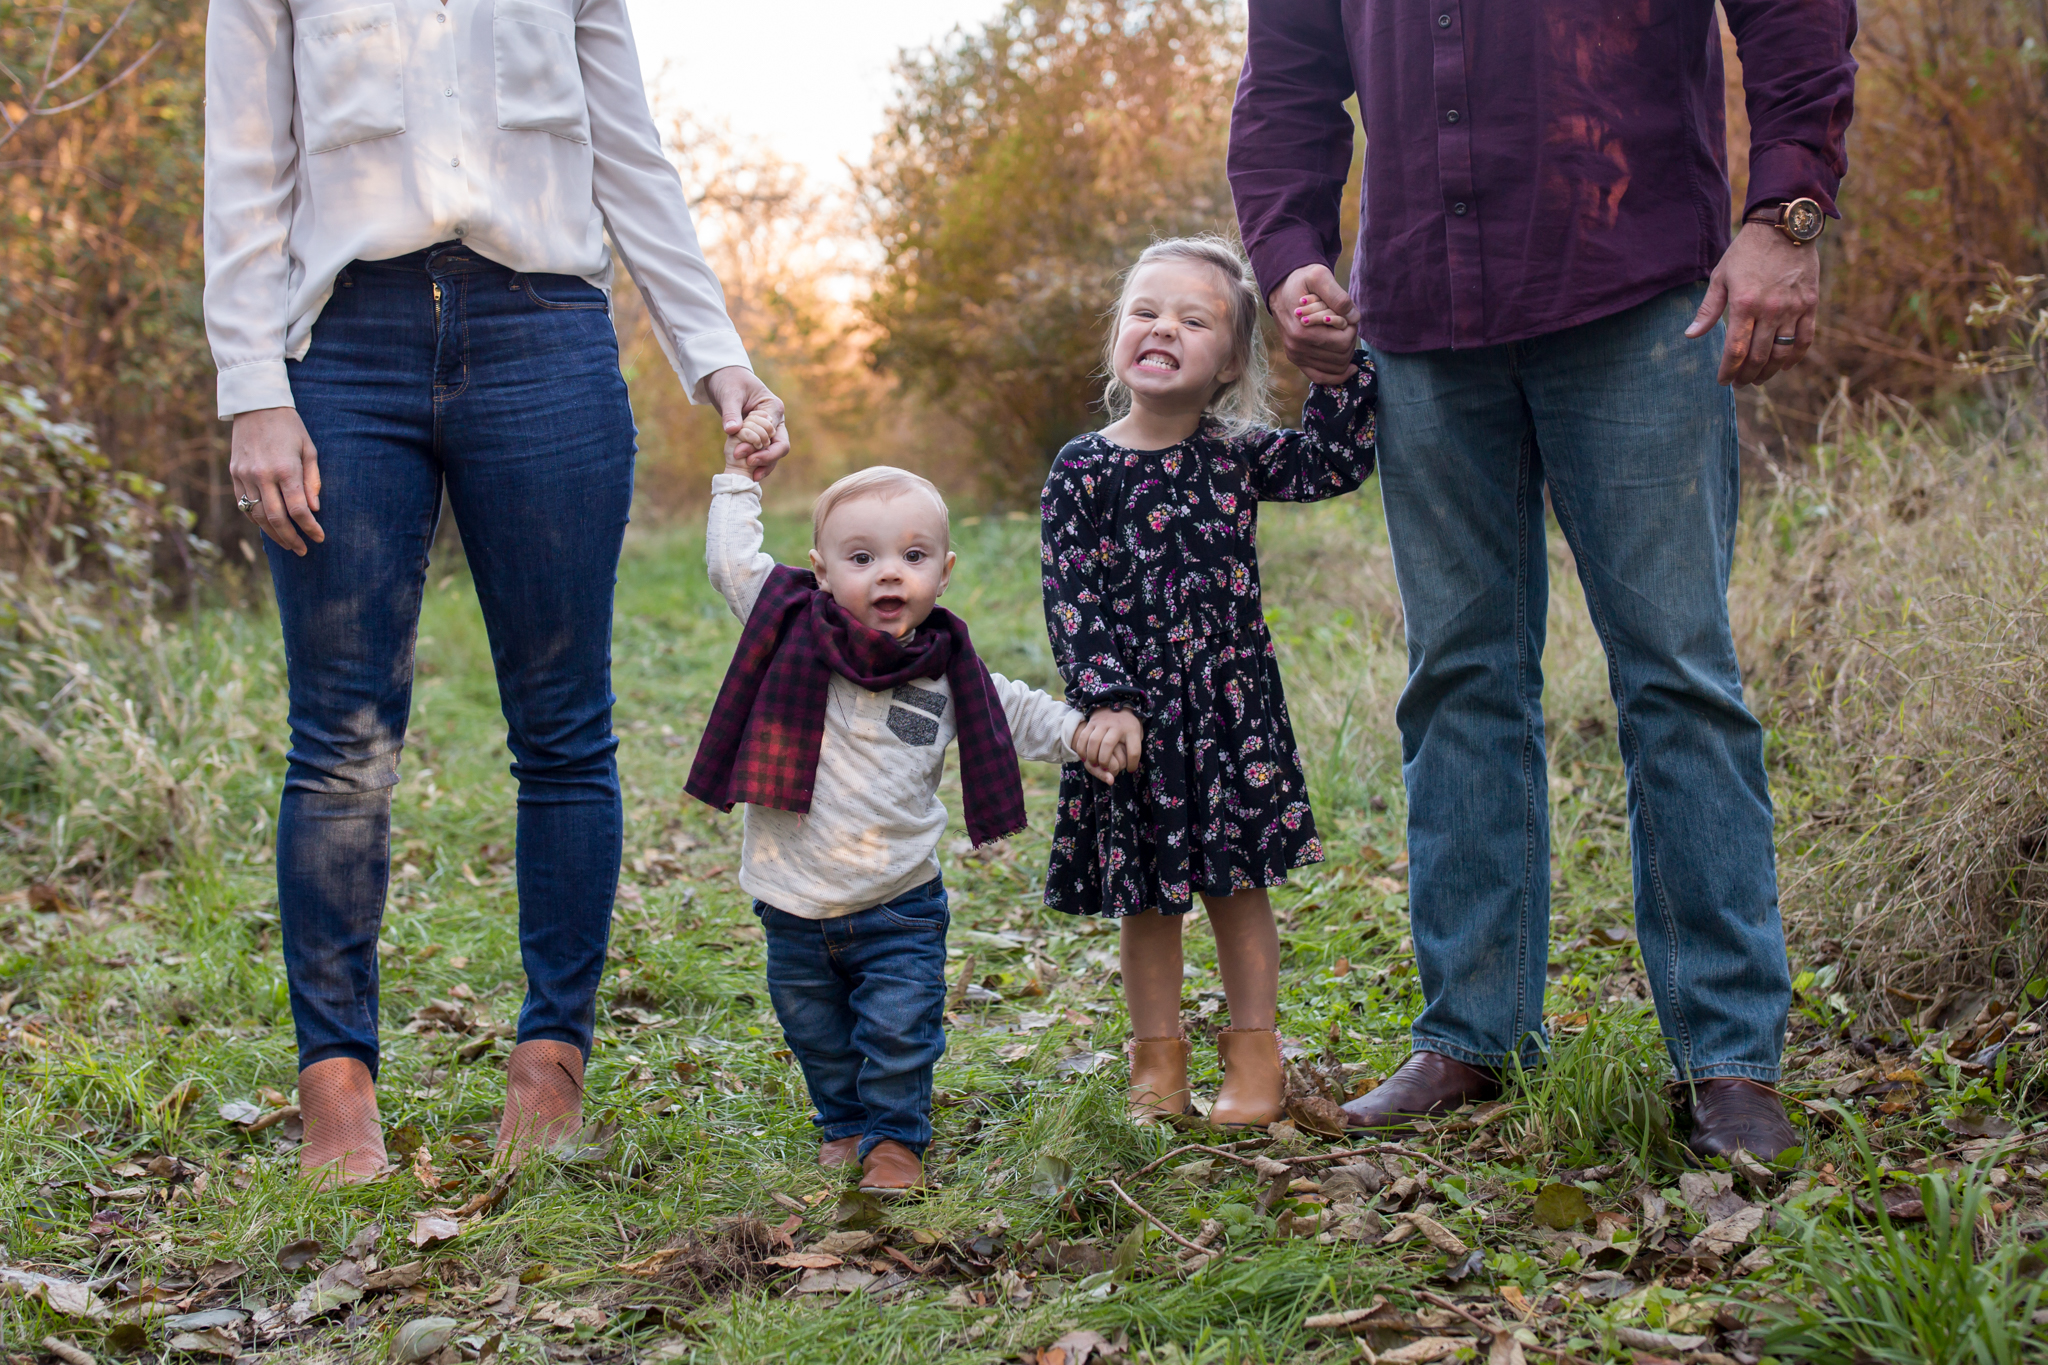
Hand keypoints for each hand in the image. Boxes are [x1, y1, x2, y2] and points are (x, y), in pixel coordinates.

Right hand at [229, 406, 323, 555]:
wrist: (255, 404)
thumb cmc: (289, 426)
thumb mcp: (309, 449)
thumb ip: (312, 481)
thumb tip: (314, 509)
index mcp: (286, 469)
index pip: (298, 509)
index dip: (310, 528)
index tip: (319, 538)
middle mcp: (263, 475)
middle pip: (276, 518)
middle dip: (291, 538)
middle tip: (302, 550)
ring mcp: (245, 475)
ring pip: (257, 515)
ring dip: (273, 534)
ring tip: (287, 543)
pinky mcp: (234, 474)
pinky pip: (244, 504)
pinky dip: (256, 519)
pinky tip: (269, 527)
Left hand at [704, 366, 789, 480]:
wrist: (725, 377)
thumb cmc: (729, 381)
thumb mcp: (729, 394)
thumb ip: (731, 413)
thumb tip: (731, 431)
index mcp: (773, 407)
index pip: (774, 433)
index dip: (760, 447)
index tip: (739, 453)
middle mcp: (776, 420)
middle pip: (780, 446)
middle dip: (767, 459)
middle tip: (749, 466)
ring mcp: (769, 429)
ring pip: (774, 452)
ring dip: (764, 465)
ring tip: (751, 477)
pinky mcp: (760, 435)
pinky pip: (763, 451)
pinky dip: (757, 461)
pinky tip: (749, 472)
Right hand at [1075, 707, 1143, 784]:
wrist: (1116, 703)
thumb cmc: (1128, 726)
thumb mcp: (1138, 734)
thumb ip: (1134, 750)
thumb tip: (1129, 768)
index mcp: (1131, 730)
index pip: (1134, 751)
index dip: (1132, 764)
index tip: (1130, 769)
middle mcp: (1116, 726)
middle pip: (1108, 744)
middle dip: (1105, 760)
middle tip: (1104, 768)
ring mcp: (1102, 723)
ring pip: (1094, 741)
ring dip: (1092, 755)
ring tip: (1094, 764)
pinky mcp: (1091, 723)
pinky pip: (1084, 737)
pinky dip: (1082, 749)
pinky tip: (1084, 757)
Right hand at [1269, 264, 1359, 385]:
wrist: (1282, 288)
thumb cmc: (1302, 281)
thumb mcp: (1320, 276)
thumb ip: (1338, 296)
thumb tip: (1353, 318)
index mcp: (1302, 331)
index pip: (1343, 342)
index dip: (1352, 328)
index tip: (1346, 314)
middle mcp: (1297, 348)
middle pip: (1341, 356)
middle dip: (1350, 339)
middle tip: (1345, 323)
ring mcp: (1296, 356)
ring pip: (1336, 368)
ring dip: (1346, 352)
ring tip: (1343, 334)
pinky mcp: (1297, 360)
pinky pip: (1320, 377)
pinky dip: (1338, 376)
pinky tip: (1351, 368)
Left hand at [1686, 221, 1821, 385]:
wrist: (1784, 228)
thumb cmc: (1746, 252)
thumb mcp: (1721, 277)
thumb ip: (1708, 309)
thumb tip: (1691, 335)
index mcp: (1744, 304)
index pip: (1736, 350)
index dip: (1728, 370)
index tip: (1723, 381)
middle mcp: (1770, 310)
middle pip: (1759, 357)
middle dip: (1747, 375)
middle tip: (1739, 383)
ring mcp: (1793, 308)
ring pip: (1782, 353)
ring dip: (1769, 371)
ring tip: (1758, 379)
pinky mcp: (1810, 304)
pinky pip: (1805, 339)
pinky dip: (1795, 357)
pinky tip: (1784, 366)